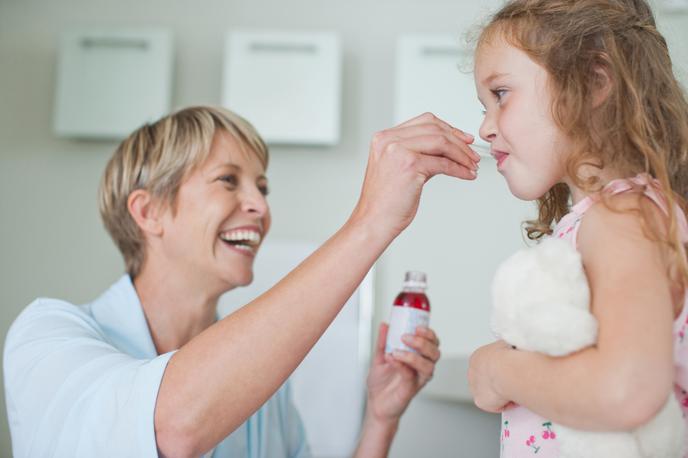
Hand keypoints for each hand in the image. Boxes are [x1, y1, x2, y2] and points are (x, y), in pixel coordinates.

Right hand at [351, 113, 479, 238]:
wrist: (373, 221)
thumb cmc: (384, 202)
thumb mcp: (398, 169)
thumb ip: (420, 155)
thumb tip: (448, 152)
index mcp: (384, 137)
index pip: (424, 122)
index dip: (448, 128)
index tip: (462, 139)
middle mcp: (389, 140)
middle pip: (435, 129)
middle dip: (459, 141)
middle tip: (472, 153)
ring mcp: (398, 150)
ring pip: (441, 142)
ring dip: (462, 154)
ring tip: (471, 165)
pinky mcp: (410, 165)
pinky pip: (443, 163)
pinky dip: (459, 169)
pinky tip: (466, 174)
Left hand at [365, 323, 440, 424]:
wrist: (376, 404)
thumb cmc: (381, 383)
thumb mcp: (379, 357)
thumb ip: (383, 341)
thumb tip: (385, 325)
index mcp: (418, 356)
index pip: (432, 342)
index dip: (429, 333)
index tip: (417, 327)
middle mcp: (422, 367)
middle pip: (435, 352)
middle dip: (423, 342)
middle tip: (406, 337)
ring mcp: (418, 378)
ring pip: (428, 365)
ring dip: (413, 355)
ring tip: (396, 351)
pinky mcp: (412, 388)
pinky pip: (411, 375)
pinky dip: (402, 365)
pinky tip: (392, 359)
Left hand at [468, 341, 513, 412]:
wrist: (507, 368)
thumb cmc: (509, 355)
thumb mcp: (507, 344)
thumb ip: (505, 349)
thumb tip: (511, 349)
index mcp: (477, 357)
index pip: (486, 365)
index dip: (499, 369)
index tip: (510, 371)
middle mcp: (472, 372)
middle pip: (486, 380)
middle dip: (499, 382)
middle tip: (512, 382)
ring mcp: (474, 387)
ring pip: (490, 393)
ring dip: (500, 393)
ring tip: (513, 389)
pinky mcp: (480, 401)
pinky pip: (495, 406)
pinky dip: (505, 404)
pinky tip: (512, 398)